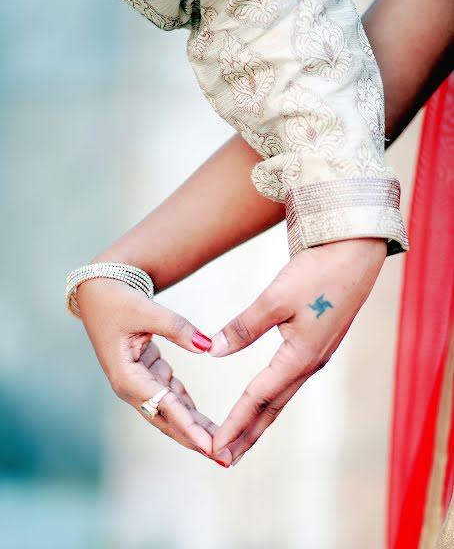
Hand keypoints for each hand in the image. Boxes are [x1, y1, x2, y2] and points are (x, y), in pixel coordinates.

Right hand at [76, 277, 230, 461]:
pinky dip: (187, 407)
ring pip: (170, 411)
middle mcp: (131, 386)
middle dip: (196, 439)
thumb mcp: (146, 310)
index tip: (210, 447)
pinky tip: (204, 420)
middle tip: (225, 457)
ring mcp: (137, 382)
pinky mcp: (144, 373)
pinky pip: (170, 395)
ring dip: (194, 427)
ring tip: (220, 443)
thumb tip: (207, 345)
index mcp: (127, 376)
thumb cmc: (117, 301)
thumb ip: (178, 328)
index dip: (189, 427)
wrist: (97, 292)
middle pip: (168, 419)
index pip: (165, 406)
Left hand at [207, 238, 386, 465]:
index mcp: (300, 356)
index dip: (235, 424)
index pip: (258, 398)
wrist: (355, 253)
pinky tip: (264, 400)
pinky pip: (288, 381)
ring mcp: (316, 356)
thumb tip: (214, 352)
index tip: (215, 448)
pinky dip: (271, 398)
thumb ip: (244, 328)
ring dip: (259, 420)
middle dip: (248, 435)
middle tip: (225, 460)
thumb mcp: (275, 298)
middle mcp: (310, 363)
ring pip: (281, 396)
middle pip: (272, 408)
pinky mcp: (317, 345)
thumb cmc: (317, 273)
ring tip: (241, 440)